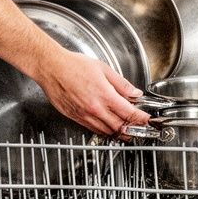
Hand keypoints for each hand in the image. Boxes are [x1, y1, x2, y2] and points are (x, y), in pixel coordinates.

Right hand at [32, 48, 151, 137]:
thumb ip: (121, 83)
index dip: (141, 118)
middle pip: (119, 126)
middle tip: (139, 128)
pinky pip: (93, 129)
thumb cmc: (73, 65)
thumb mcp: (103, 69)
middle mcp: (95, 108)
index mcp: (104, 95)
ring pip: (106, 131)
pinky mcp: (75, 117)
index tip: (146, 119)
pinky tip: (108, 129)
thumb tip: (134, 92)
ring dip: (119, 133)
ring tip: (126, 132)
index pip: (129, 112)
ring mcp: (84, 115)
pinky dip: (104, 131)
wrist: (51, 68)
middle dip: (132, 129)